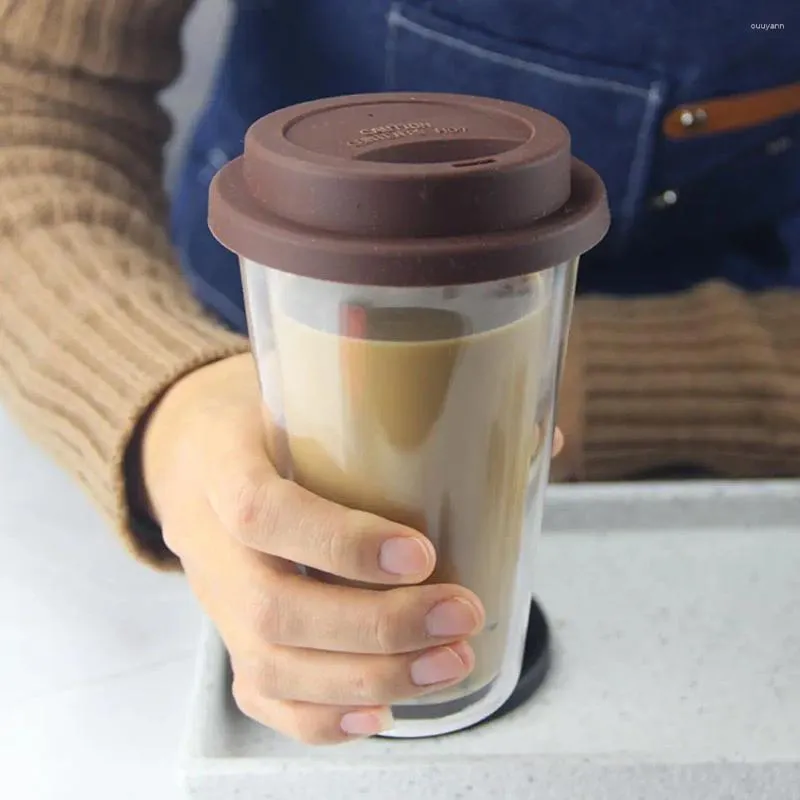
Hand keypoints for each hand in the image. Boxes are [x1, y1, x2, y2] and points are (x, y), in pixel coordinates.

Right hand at [141, 354, 486, 744]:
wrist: (190, 451)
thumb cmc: (269, 415)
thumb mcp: (311, 387)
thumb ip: (409, 407)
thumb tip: (538, 437)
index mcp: (222, 461)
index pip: (260, 510)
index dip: (338, 543)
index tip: (422, 553)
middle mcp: (207, 538)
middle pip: (271, 607)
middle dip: (376, 628)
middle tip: (461, 615)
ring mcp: (213, 596)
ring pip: (269, 665)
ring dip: (366, 679)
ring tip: (450, 665)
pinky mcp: (228, 633)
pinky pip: (258, 695)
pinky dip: (321, 718)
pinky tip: (382, 712)